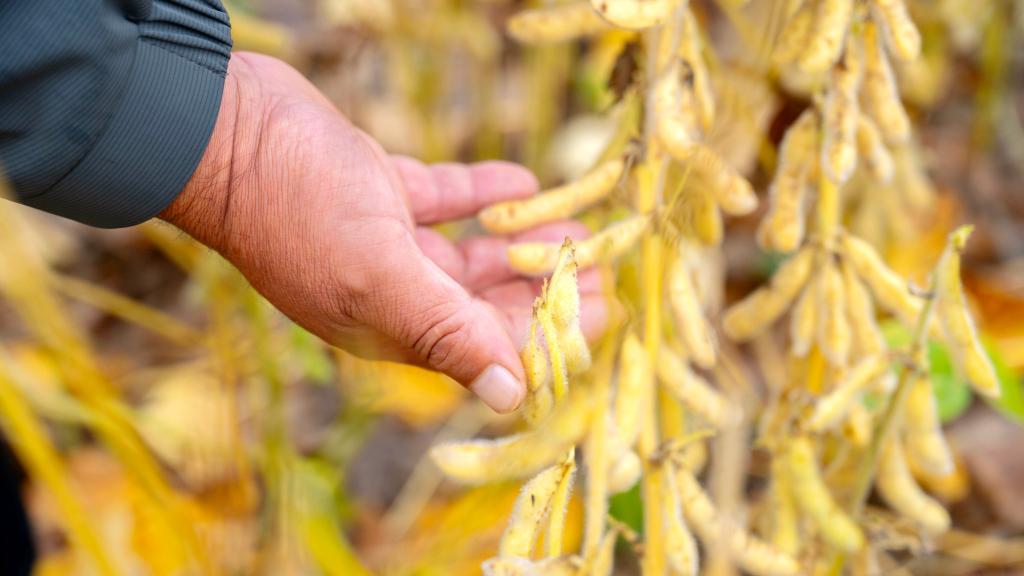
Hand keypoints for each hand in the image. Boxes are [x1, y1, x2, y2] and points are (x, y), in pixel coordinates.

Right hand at [161, 53, 606, 412]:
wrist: (222, 132)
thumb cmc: (294, 206)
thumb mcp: (379, 274)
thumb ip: (447, 331)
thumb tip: (511, 397)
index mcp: (389, 326)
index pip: (485, 346)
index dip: (547, 335)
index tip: (602, 311)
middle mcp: (388, 291)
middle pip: (483, 302)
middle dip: (545, 290)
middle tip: (602, 269)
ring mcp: (381, 239)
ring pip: (468, 253)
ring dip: (522, 244)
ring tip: (577, 230)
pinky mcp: (376, 189)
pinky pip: (443, 199)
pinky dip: (483, 195)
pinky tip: (523, 183)